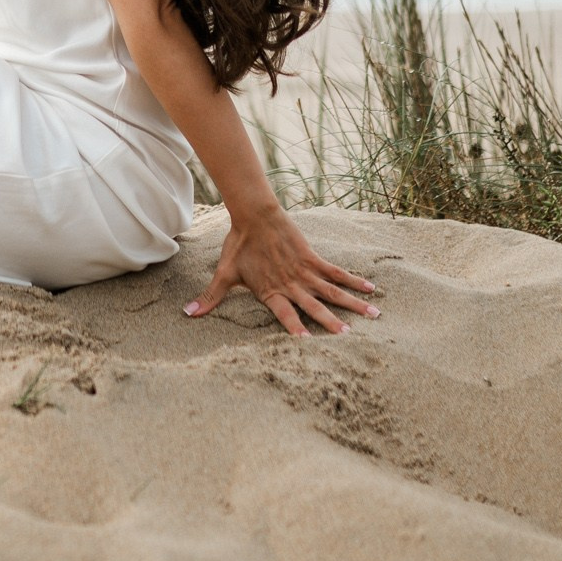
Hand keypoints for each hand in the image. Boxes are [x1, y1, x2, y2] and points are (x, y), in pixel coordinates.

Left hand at [184, 204, 379, 333]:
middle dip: (331, 322)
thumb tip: (188, 313)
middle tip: (348, 337)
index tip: (308, 345)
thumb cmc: (239, 245)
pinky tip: (370, 287)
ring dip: (352, 303)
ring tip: (373, 315)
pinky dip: (353, 279)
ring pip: (331, 290)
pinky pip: (336, 271)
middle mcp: (290, 283)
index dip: (295, 329)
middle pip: (314, 306)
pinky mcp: (313, 257)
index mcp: (270, 291)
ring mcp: (304, 270)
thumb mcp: (224, 273)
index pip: (284, 315)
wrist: (254, 214)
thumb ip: (211, 297)